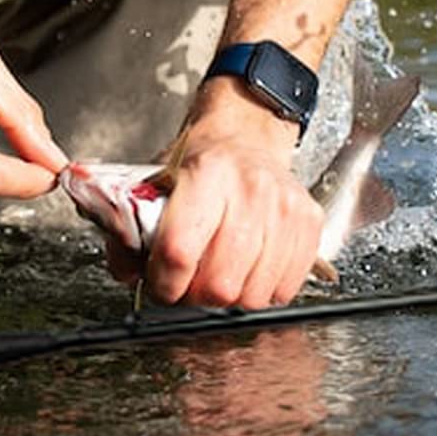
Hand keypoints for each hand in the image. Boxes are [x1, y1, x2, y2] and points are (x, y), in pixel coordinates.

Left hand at [131, 89, 323, 307]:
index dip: (164, 282)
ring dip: (229, 298)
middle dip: (194, 295)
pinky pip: (284, 290)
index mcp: (206, 173)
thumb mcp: (157, 181)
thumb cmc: (202, 161)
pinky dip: (261, 291)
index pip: (179, 251)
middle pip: (219, 282)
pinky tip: (247, 270)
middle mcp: (251, 189)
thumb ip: (133, 228)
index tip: (159, 284)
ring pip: (253, 295)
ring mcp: (285, 208)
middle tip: (187, 283)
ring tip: (217, 275)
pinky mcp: (310, 224)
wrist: (247, 137)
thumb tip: (127, 270)